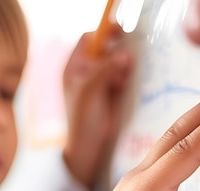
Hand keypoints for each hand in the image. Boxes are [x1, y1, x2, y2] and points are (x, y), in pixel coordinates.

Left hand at [62, 25, 133, 189]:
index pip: (89, 39)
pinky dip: (126, 78)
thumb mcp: (90, 91)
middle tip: (119, 69)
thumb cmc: (82, 121)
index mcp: (74, 68)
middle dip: (116, 55)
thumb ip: (106, 69)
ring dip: (122, 68)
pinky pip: (123, 76)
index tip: (119, 34)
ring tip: (117, 84)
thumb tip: (125, 53)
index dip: (103, 33)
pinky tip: (121, 89)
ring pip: (117, 62)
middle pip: (107, 49)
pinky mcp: (112, 93)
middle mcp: (86, 72)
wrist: (88, 147)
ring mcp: (100, 82)